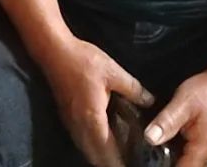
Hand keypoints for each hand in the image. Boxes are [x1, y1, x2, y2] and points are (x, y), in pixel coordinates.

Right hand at [45, 37, 152, 166]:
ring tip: (120, 155)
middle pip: (95, 158)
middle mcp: (80, 127)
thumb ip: (133, 89)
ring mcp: (71, 125)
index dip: (120, 163)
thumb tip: (151, 102)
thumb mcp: (113, 72)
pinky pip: (82, 142)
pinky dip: (94, 147)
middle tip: (129, 161)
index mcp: (92, 119)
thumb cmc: (84, 61)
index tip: (133, 165)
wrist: (55, 52)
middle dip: (111, 163)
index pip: (107, 152)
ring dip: (101, 157)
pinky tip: (105, 140)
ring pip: (87, 151)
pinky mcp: (67, 119)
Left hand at [144, 70, 206, 166]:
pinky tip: (160, 144)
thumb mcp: (184, 102)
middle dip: (162, 164)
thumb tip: (150, 138)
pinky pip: (184, 157)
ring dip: (166, 160)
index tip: (148, 162)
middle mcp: (204, 157)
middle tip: (146, 155)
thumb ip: (168, 120)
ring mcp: (202, 152)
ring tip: (150, 151)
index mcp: (201, 151)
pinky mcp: (199, 145)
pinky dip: (171, 153)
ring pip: (183, 164)